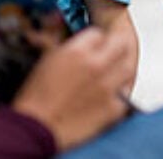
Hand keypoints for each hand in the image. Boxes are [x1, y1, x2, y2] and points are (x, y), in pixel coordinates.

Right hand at [13, 27, 130, 150]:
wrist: (34, 129)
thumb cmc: (35, 100)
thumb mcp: (46, 61)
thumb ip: (62, 45)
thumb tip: (69, 39)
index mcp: (77, 51)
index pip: (98, 33)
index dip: (96, 38)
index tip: (94, 43)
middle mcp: (96, 65)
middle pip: (121, 43)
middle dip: (115, 45)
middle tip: (111, 51)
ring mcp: (108, 87)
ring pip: (129, 67)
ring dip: (122, 67)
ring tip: (114, 71)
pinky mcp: (113, 108)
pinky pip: (127, 93)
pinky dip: (122, 92)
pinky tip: (113, 93)